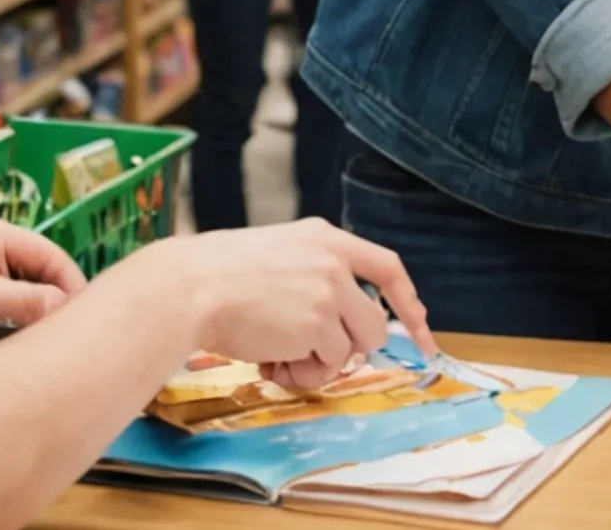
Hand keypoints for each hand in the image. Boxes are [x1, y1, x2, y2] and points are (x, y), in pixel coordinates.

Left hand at [0, 215, 86, 345]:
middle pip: (41, 279)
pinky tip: (17, 348)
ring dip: (32, 321)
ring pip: (23, 300)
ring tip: (45, 346)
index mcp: (2, 236)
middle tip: (67, 338)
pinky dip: (13, 330)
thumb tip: (69, 311)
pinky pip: (3, 314)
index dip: (72, 287)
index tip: (84, 320)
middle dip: (54, 306)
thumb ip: (27, 303)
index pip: (53, 258)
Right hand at [165, 218, 435, 391]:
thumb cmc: (216, 275)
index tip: (421, 325)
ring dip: (321, 363)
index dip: (406, 300)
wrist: (189, 287)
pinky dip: (303, 373)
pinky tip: (270, 362)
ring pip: (353, 348)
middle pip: (375, 322)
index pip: (386, 266)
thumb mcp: (276, 255)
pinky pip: (329, 364)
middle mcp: (335, 262)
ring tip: (280, 358)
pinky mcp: (318, 325)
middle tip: (310, 357)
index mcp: (325, 238)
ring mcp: (329, 293)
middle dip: (350, 348)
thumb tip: (337, 326)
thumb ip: (312, 278)